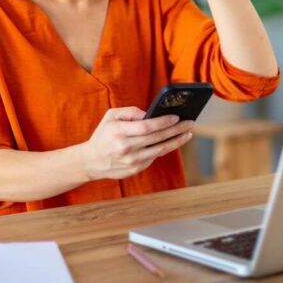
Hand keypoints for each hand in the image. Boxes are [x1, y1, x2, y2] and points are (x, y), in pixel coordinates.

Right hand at [79, 107, 193, 180]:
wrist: (91, 161)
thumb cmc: (103, 135)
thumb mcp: (111, 116)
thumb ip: (131, 112)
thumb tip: (150, 114)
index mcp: (119, 132)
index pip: (146, 127)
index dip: (163, 122)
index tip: (177, 116)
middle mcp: (126, 148)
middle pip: (157, 138)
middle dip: (177, 130)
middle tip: (190, 123)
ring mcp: (132, 161)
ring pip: (160, 150)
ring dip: (176, 141)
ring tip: (188, 133)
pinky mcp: (135, 169)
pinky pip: (154, 158)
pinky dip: (165, 149)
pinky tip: (173, 141)